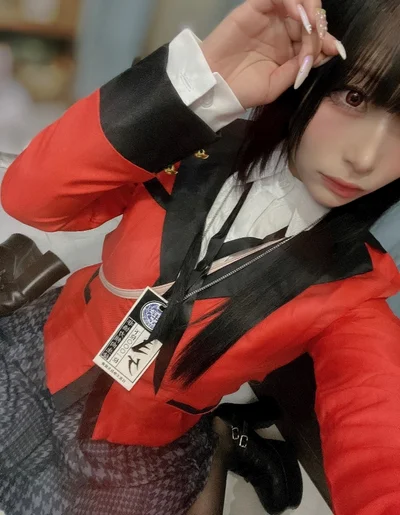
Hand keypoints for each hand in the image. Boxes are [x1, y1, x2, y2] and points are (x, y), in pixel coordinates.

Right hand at [202, 0, 344, 108]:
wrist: (214, 86)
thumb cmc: (242, 90)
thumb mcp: (276, 85)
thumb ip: (298, 68)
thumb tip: (324, 52)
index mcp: (288, 51)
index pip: (314, 38)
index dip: (328, 41)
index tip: (335, 51)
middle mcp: (282, 31)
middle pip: (311, 18)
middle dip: (320, 29)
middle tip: (319, 41)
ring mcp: (270, 18)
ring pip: (298, 1)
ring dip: (310, 11)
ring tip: (311, 27)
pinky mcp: (256, 7)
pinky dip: (293, 1)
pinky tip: (298, 17)